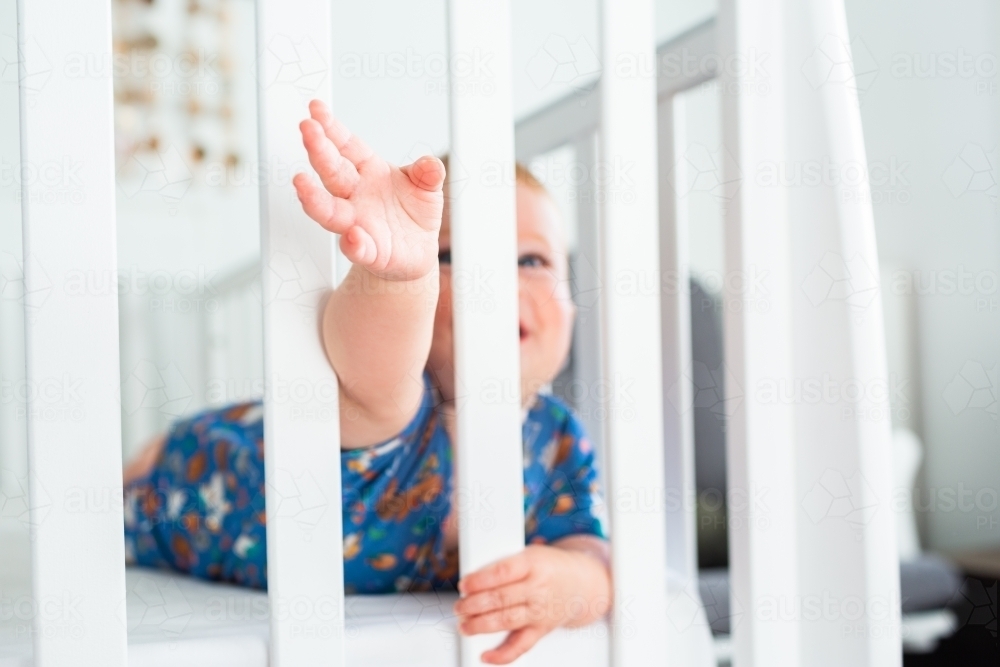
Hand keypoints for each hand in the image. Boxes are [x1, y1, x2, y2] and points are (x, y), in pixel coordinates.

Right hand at [293, 100, 444, 281]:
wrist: (415, 251)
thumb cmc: (414, 213)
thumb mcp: (427, 187)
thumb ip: (428, 174)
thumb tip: (431, 165)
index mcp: (369, 171)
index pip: (347, 146)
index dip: (331, 128)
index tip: (316, 110)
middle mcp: (356, 195)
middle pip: (333, 171)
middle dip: (318, 150)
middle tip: (307, 130)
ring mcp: (357, 223)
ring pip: (330, 211)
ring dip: (315, 199)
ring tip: (302, 185)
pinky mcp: (369, 251)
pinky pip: (357, 248)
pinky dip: (354, 244)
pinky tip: (352, 237)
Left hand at [454, 540, 611, 664]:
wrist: (582, 583)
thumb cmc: (549, 566)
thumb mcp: (530, 554)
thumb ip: (504, 565)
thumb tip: (472, 581)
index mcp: (533, 564)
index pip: (504, 572)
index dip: (481, 580)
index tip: (464, 584)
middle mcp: (538, 589)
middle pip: (501, 598)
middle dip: (474, 605)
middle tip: (459, 607)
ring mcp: (540, 611)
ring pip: (507, 621)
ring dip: (481, 625)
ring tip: (465, 625)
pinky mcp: (541, 630)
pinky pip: (521, 645)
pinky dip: (503, 654)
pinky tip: (486, 655)